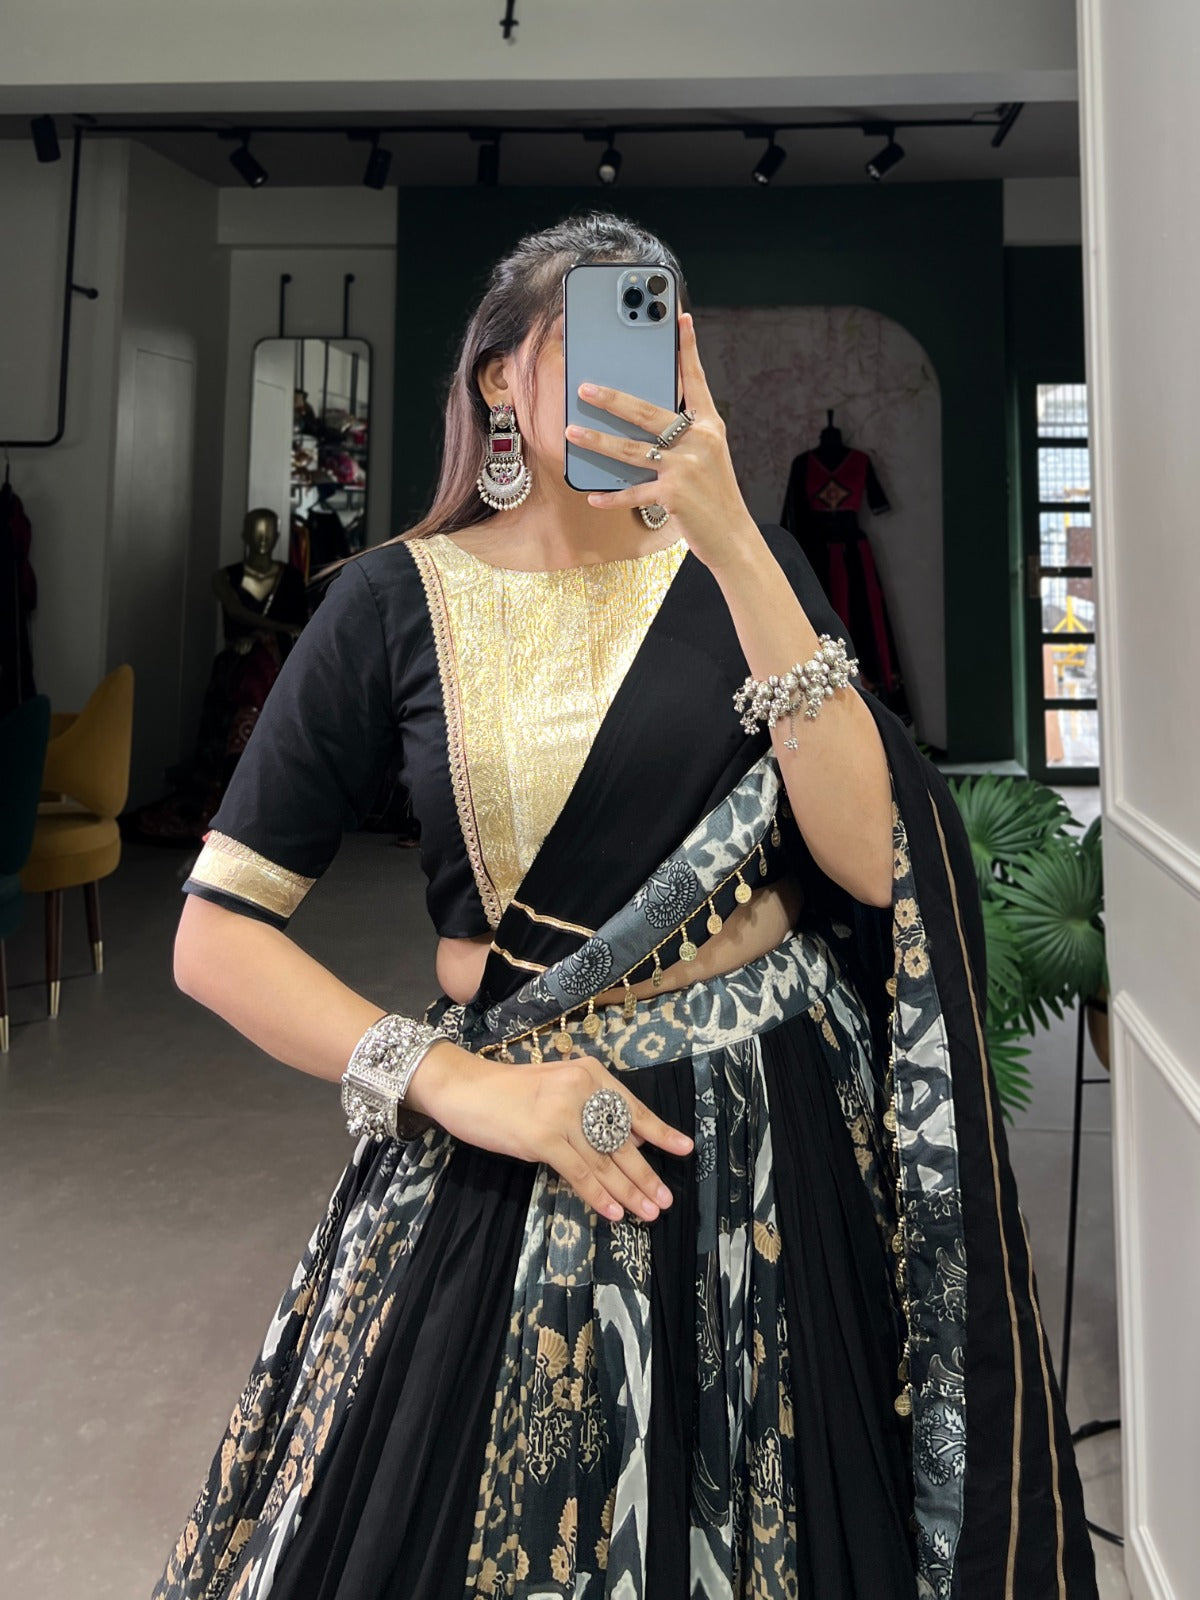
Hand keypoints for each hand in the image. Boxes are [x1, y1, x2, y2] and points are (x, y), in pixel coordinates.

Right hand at [411, 1040, 692, 1221]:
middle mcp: (581, 1090)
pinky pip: (579, 1173)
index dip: (659, 1131)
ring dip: (628, 1191)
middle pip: (621, 1140)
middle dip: (645, 1174)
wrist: (463, 1087)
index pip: (631, 1108)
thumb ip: (588, 1108)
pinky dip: (598, 1195)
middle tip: (664, 1199)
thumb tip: (625, 1139)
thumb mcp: (556, 1088)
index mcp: (589, 1074)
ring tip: (647, 1212)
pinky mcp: (542, 1137)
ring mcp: (562, 1113)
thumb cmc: (507, 1092)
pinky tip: (612, 1212)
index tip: (684, 1149)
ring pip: (604, 1161)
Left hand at [564, 310, 764, 573]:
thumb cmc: (715, 495)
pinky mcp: (674, 495)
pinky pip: (633, 493)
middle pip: (647, 412)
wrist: (733, 537)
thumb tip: (642, 425)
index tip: (679, 318)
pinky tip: (593, 496)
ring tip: (572, 433)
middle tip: (584, 389)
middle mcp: (699, 441)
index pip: (696, 381)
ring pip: (631, 450)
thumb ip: (682, 436)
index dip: (687, 349)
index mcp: (709, 426)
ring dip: (597, 442)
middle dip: (612, 399)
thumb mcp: (707, 457)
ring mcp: (686, 468)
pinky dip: (612, 497)